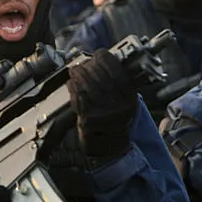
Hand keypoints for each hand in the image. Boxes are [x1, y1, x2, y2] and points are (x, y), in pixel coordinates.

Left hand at [68, 50, 137, 164]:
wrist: (112, 146)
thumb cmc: (115, 118)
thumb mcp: (123, 98)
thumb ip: (116, 80)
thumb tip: (99, 59)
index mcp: (129, 96)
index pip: (117, 70)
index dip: (106, 59)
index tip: (100, 54)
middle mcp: (119, 105)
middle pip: (99, 76)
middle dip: (88, 66)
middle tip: (81, 64)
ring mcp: (104, 113)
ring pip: (87, 86)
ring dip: (78, 76)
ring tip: (74, 72)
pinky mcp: (89, 120)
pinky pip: (78, 99)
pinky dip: (73, 90)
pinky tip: (71, 85)